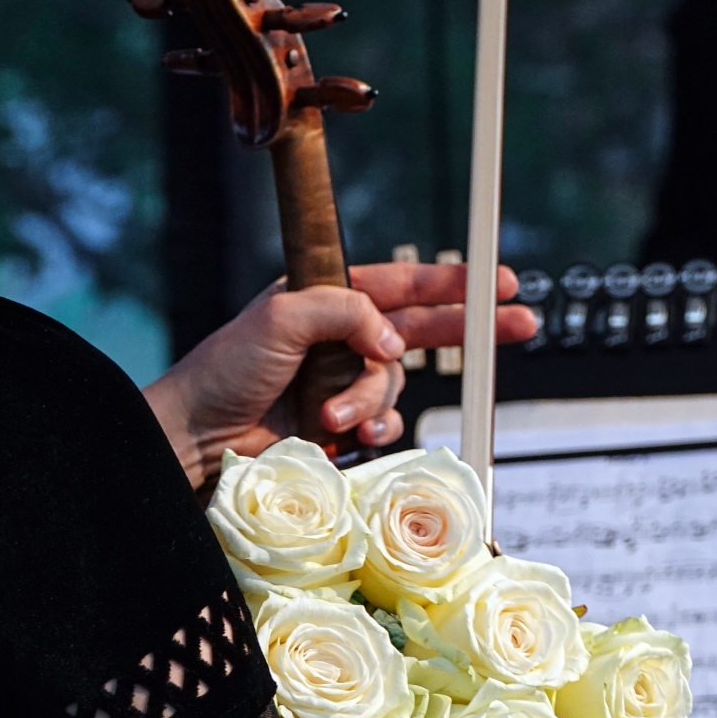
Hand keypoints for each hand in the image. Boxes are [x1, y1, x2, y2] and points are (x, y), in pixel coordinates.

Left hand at [144, 262, 535, 487]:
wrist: (200, 435)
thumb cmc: (225, 369)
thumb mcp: (282, 316)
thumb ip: (345, 310)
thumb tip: (391, 340)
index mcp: (328, 298)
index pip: (401, 283)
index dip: (450, 282)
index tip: (494, 280)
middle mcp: (341, 337)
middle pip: (420, 329)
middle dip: (467, 328)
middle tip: (516, 323)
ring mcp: (343, 383)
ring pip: (393, 386)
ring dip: (368, 402)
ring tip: (330, 415)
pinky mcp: (341, 425)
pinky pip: (382, 424)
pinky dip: (371, 430)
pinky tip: (347, 436)